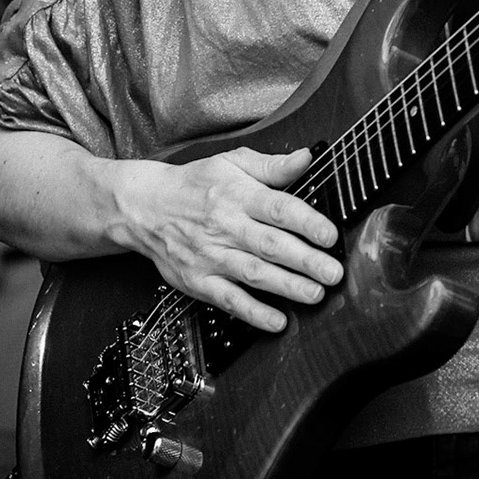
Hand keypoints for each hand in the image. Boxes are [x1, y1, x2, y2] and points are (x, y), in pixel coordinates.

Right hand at [118, 146, 341, 332]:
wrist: (144, 208)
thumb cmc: (194, 184)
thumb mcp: (232, 162)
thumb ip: (271, 165)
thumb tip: (307, 157)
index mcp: (238, 195)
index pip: (278, 208)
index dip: (306, 222)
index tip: (330, 235)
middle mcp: (226, 227)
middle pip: (271, 245)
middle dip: (306, 261)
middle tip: (333, 273)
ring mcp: (212, 256)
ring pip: (254, 274)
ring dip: (287, 287)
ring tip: (316, 294)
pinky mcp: (199, 281)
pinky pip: (229, 300)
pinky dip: (254, 313)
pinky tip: (278, 321)